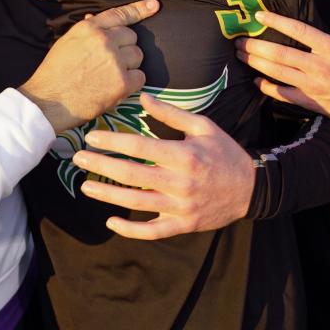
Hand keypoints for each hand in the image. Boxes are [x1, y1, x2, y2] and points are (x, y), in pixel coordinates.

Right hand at [20, 0, 158, 132]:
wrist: (48, 101)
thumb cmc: (55, 73)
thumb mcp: (66, 43)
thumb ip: (86, 32)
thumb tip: (93, 19)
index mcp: (89, 28)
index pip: (120, 14)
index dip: (139, 9)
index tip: (154, 6)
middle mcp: (104, 41)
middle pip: (132, 37)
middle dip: (125, 48)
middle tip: (110, 62)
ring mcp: (114, 61)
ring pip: (138, 56)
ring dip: (129, 65)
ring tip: (110, 75)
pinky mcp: (122, 82)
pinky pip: (140, 77)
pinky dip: (132, 83)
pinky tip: (116, 87)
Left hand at [71, 94, 254, 238]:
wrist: (252, 188)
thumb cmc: (224, 153)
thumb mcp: (203, 126)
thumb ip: (171, 114)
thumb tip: (143, 98)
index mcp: (184, 155)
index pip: (139, 146)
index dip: (112, 141)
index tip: (91, 137)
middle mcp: (180, 182)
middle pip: (131, 174)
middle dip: (100, 165)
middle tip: (78, 159)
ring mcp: (181, 207)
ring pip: (136, 203)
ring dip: (107, 195)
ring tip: (85, 186)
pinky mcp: (183, 225)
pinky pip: (152, 231)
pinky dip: (130, 230)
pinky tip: (111, 221)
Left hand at [235, 0, 329, 143]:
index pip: (299, 31)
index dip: (277, 21)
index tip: (258, 15)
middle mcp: (320, 68)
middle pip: (279, 54)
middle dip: (255, 46)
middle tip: (236, 40)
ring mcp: (315, 87)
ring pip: (278, 73)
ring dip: (256, 64)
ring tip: (239, 56)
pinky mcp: (314, 103)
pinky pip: (285, 95)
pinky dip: (268, 88)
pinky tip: (257, 81)